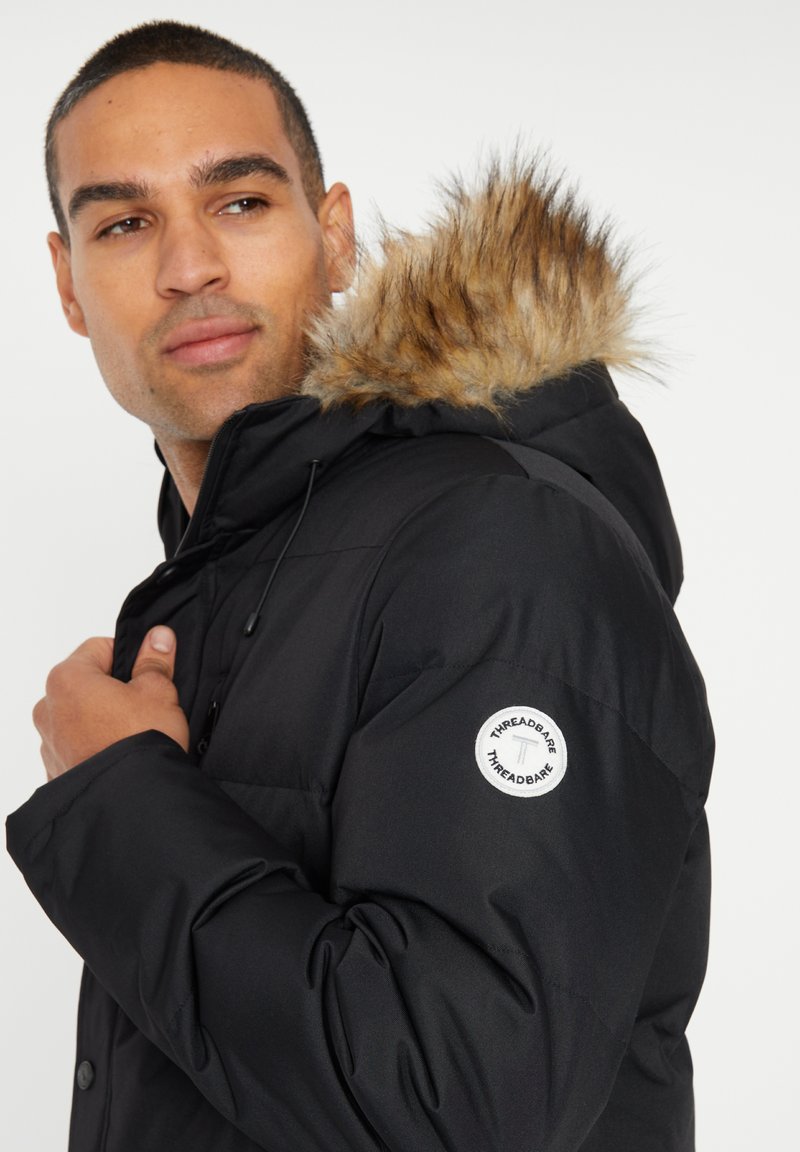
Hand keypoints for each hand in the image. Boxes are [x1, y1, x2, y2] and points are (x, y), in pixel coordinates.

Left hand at [33, 627, 189, 780]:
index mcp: (67, 679)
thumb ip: (154, 661)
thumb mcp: (158, 691)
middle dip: (114, 691)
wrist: (132, 802)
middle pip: (87, 683)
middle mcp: (48, 708)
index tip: (147, 674)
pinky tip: (121, 755)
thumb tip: (158, 637)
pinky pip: (78, 746)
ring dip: (103, 719)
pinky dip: (96, 746)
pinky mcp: (57, 771)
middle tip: (145, 707)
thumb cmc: (141, 742)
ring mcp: (49, 743)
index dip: (129, 658)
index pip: (99, 648)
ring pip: (81, 717)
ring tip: (134, 735)